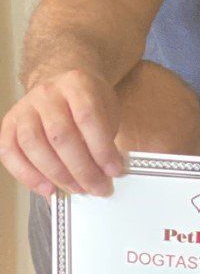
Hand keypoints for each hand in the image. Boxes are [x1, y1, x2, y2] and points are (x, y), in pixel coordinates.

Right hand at [0, 70, 124, 198]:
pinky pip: (10, 152)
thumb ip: (104, 137)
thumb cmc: (87, 104)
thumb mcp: (105, 110)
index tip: (114, 171)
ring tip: (76, 189)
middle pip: (60, 135)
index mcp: (76, 84)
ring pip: (33, 144)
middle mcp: (47, 93)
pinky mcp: (8, 124)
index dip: (101, 148)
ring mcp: (24, 108)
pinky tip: (47, 189)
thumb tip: (104, 175)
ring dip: (56, 174)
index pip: (88, 118)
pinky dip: (27, 175)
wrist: (61, 85)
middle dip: (81, 168)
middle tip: (97, 187)